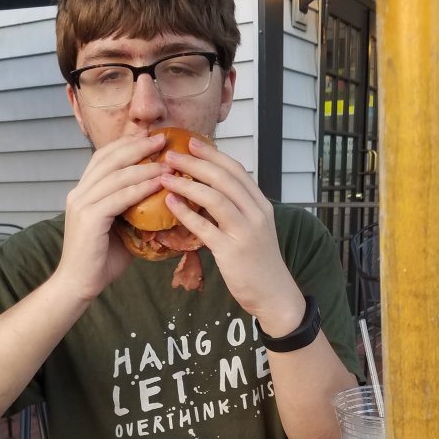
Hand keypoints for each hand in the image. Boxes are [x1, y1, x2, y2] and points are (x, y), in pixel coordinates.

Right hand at [52, 131, 166, 302]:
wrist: (78, 285)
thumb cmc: (101, 261)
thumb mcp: (120, 228)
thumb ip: (133, 211)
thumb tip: (162, 200)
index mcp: (83, 192)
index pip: (104, 157)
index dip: (127, 144)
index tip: (151, 136)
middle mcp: (79, 193)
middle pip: (110, 159)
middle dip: (138, 145)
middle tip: (163, 138)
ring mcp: (82, 204)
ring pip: (116, 175)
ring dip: (144, 165)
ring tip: (167, 160)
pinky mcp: (89, 218)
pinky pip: (119, 197)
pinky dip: (141, 188)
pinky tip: (159, 183)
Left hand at [161, 137, 299, 321]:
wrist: (273, 294)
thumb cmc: (258, 262)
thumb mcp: (253, 229)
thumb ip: (237, 209)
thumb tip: (210, 190)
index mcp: (261, 205)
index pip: (236, 170)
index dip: (213, 154)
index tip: (191, 143)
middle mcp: (256, 214)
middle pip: (224, 179)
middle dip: (195, 163)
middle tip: (171, 154)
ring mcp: (245, 232)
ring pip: (215, 198)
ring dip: (187, 183)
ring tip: (165, 176)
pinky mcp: (231, 251)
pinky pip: (205, 227)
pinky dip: (186, 213)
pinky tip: (170, 203)